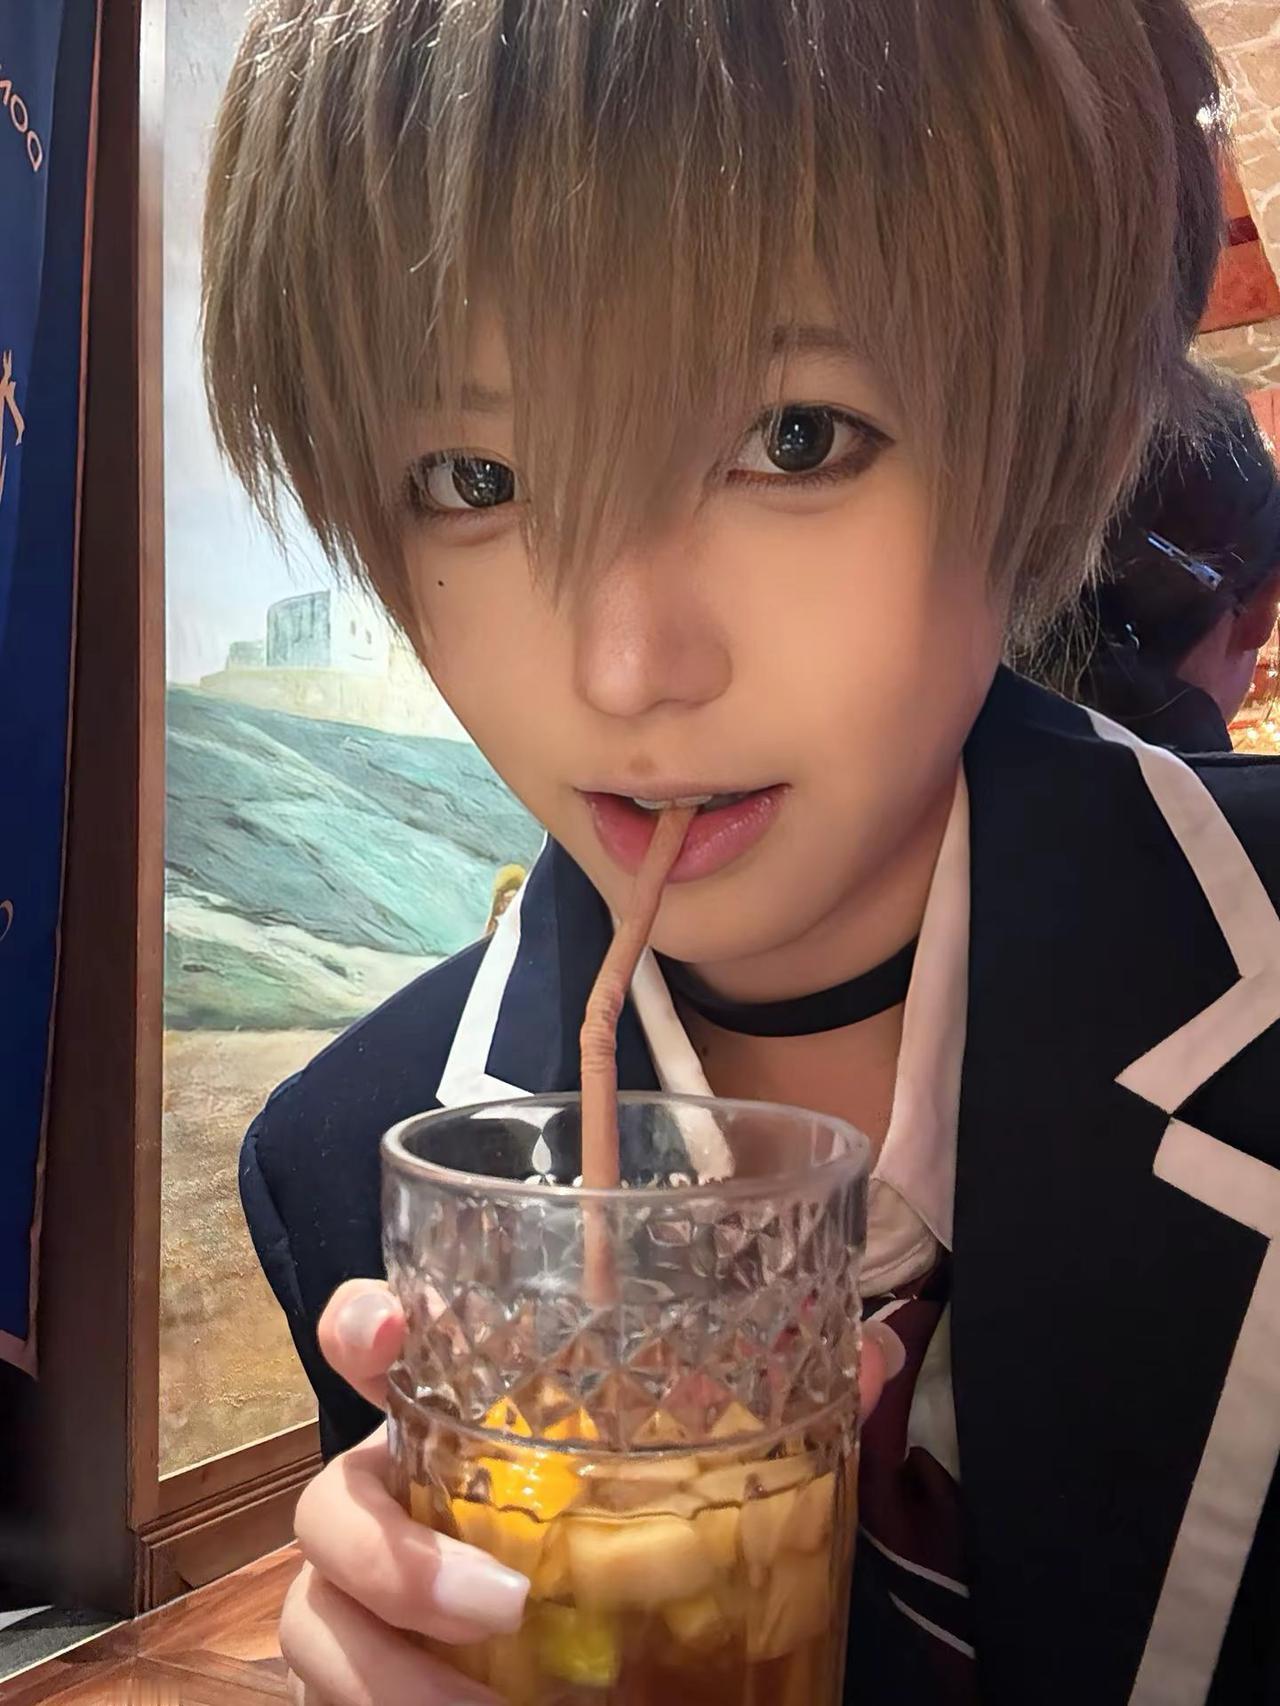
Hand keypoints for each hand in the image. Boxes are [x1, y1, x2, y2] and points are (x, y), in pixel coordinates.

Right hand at [282, 1279, 900, 1704]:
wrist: (604, 1670)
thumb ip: (772, 1410)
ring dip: (390, 1678)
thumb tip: (876, 1359)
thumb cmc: (635, 1542)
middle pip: (327, 1502)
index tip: (388, 1337)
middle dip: (389, 1549)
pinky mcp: (366, 1683)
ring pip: (318, 1622)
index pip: (371, 1341)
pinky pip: (336, 1702)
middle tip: (503, 1604)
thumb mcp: (706, 1481)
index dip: (359, 1325)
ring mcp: (370, 1602)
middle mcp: (397, 1499)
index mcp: (461, 1419)